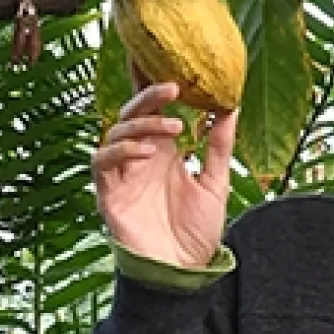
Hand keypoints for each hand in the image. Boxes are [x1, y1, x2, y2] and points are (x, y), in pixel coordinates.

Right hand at [93, 82, 238, 268]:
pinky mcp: (109, 194)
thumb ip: (219, 146)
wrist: (184, 273)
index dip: (152, 83)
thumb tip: (231, 105)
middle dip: (148, 94)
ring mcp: (122, 174)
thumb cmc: (197, 232)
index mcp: (164, 151)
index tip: (169, 60)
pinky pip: (102, 162)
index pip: (153, 108)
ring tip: (173, 130)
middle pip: (132, 112)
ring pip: (116, 131)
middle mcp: (140, 157)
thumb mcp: (216, 183)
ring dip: (143, 124)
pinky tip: (146, 153)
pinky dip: (121, 151)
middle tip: (174, 87)